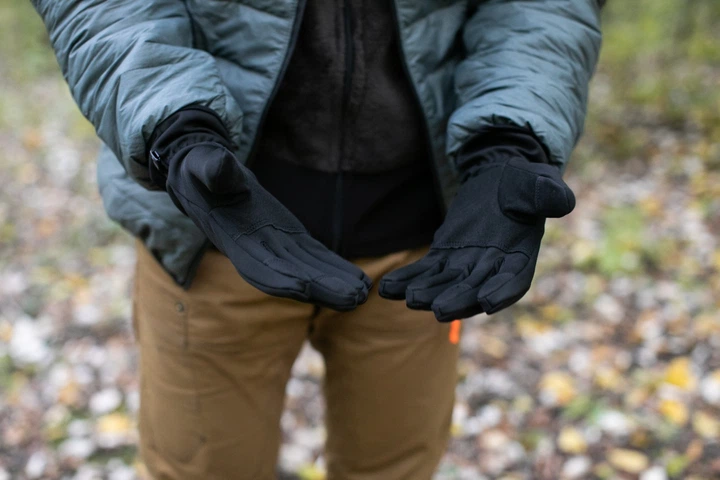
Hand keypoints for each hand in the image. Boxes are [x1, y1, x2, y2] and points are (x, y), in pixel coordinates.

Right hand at [150, 108, 371, 310]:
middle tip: (354, 300)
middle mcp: (257, 252)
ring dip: (335, 285)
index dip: (282, 278)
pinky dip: (336, 269)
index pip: (259, 267)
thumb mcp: (203, 165)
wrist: (208, 176)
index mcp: (235, 240)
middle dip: (322, 290)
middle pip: (293, 278)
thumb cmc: (201, 170)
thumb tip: (224, 168)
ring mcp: (277, 248)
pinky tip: (360, 279)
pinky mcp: (291, 239)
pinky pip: (315, 257)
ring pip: (309, 272)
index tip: (308, 288)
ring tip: (364, 294)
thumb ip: (213, 169)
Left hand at [379, 150, 573, 321]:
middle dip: (456, 300)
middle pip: (473, 290)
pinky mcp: (442, 257)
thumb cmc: (524, 183)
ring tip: (409, 296)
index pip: (513, 281)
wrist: (498, 180)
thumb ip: (549, 194)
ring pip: (444, 285)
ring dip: (427, 293)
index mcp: (520, 258)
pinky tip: (386, 288)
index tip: (487, 302)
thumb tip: (564, 202)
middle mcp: (492, 270)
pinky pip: (422, 272)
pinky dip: (405, 281)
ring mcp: (464, 266)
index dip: (502, 292)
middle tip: (438, 309)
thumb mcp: (539, 183)